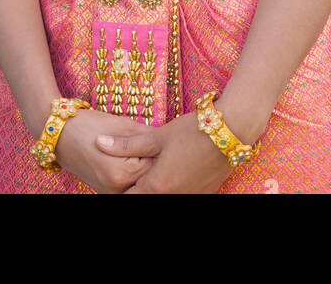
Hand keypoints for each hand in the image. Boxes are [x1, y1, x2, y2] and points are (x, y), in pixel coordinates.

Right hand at [52, 109, 155, 193]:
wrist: (59, 134)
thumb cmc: (91, 125)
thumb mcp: (125, 126)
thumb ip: (149, 139)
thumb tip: (168, 145)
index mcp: (123, 174)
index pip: (155, 166)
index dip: (159, 151)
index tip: (161, 140)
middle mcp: (115, 190)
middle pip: (146, 178)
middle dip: (151, 162)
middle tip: (152, 145)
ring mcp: (107, 194)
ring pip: (136, 183)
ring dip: (141, 170)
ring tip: (138, 150)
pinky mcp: (103, 192)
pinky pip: (125, 186)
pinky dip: (130, 175)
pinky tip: (127, 159)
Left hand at [97, 114, 231, 194]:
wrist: (231, 132)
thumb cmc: (192, 130)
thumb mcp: (157, 136)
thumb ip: (126, 144)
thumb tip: (99, 143)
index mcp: (158, 185)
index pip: (130, 198)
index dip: (122, 190)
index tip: (116, 181)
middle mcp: (174, 197)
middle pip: (147, 199)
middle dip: (138, 190)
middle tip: (134, 176)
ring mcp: (190, 197)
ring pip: (166, 198)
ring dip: (157, 188)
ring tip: (154, 170)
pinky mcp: (204, 194)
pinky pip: (183, 195)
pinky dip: (173, 187)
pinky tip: (175, 170)